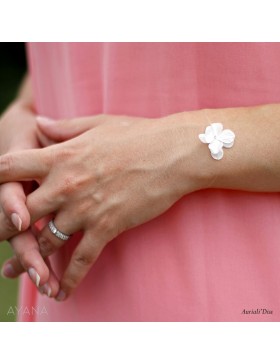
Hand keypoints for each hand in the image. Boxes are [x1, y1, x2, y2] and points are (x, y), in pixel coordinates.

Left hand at [0, 112, 203, 299]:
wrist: (172, 153)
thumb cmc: (136, 134)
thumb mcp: (96, 123)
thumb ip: (63, 127)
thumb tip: (38, 121)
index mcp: (60, 156)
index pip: (10, 167)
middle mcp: (66, 185)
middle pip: (19, 213)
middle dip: (4, 227)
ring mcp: (85, 209)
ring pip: (45, 241)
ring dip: (27, 259)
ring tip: (13, 271)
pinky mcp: (107, 227)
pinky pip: (81, 260)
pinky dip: (68, 279)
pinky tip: (60, 293)